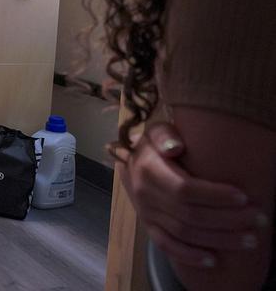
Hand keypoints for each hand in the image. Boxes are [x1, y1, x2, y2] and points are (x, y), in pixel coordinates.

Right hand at [121, 122, 266, 267]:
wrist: (132, 162)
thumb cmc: (153, 145)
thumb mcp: (156, 131)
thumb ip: (164, 135)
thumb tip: (175, 147)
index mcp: (149, 171)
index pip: (184, 189)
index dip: (215, 196)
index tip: (244, 197)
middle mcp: (146, 196)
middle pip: (190, 215)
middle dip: (228, 220)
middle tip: (260, 218)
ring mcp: (147, 214)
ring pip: (184, 234)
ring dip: (219, 240)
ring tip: (250, 240)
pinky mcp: (150, 227)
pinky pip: (167, 246)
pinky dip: (189, 256)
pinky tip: (213, 261)